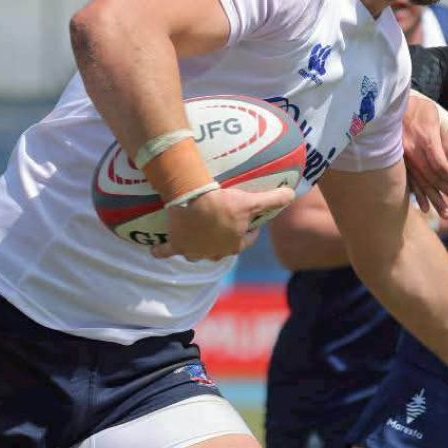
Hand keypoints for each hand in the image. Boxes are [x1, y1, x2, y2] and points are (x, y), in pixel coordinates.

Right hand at [150, 186, 295, 261]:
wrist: (194, 201)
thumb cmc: (225, 203)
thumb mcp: (253, 200)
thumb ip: (275, 199)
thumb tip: (293, 194)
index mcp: (235, 244)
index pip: (247, 240)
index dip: (250, 230)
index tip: (250, 220)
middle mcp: (215, 252)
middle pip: (223, 247)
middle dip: (225, 238)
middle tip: (223, 222)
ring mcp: (195, 251)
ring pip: (198, 252)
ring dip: (199, 247)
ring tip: (197, 236)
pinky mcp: (177, 245)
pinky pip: (167, 251)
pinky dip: (161, 252)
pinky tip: (155, 253)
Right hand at [404, 91, 447, 217]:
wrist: (395, 103)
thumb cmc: (423, 108)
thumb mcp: (441, 119)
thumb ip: (446, 142)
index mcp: (424, 139)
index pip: (440, 165)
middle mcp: (411, 151)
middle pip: (431, 178)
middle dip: (446, 192)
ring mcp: (402, 158)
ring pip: (419, 183)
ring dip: (433, 199)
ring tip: (445, 214)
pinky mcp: (397, 161)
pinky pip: (408, 181)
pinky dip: (417, 195)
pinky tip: (423, 207)